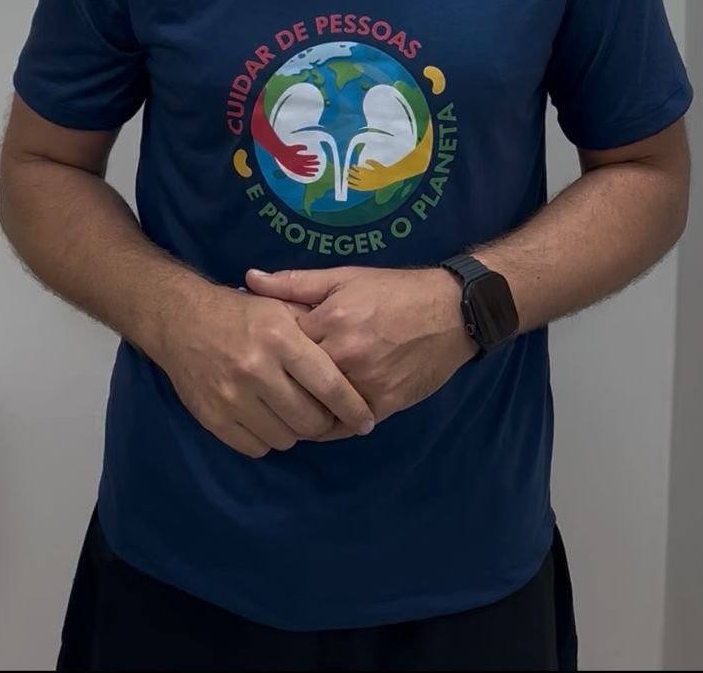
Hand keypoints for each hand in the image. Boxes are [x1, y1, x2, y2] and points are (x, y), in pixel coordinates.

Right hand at [155, 278, 375, 458]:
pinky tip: (267, 418)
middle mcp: (257, 369)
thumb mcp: (280, 306)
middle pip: (309, 420)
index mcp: (280, 337)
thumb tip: (353, 357)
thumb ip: (314, 329)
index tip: (366, 420)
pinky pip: (256, 447)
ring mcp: (232, 396)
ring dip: (294, 430)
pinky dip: (267, 438)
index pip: (328, 384)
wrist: (181, 320)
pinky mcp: (213, 418)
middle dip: (324, 423)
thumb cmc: (241, 313)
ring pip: (285, 438)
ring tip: (291, 411)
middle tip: (325, 416)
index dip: (352, 407)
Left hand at [244, 265, 476, 435]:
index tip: (259, 355)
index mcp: (331, 320)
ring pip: (317, 410)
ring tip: (288, 406)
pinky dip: (329, 425)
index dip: (267, 351)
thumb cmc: (394, 290)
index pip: (282, 346)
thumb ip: (294, 282)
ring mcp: (366, 384)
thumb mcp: (344, 277)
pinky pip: (344, 425)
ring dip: (301, 410)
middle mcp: (345, 355)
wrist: (452, 311)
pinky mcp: (384, 406)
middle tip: (266, 388)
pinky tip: (319, 417)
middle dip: (279, 386)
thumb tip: (249, 279)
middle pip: (295, 382)